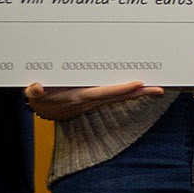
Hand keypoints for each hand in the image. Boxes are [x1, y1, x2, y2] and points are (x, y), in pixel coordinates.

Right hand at [26, 81, 156, 123]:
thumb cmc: (41, 98)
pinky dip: (130, 91)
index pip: (104, 92)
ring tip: (158, 88)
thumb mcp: (34, 95)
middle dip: (139, 94)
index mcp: (79, 97)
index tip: (138, 84)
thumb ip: (33, 91)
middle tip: (160, 89)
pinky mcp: (97, 96)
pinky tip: (144, 87)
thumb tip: (37, 87)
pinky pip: (117, 93)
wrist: (45, 108)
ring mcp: (96, 98)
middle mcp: (92, 99)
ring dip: (139, 92)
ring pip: (121, 95)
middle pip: (120, 96)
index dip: (121, 89)